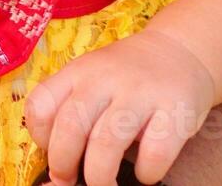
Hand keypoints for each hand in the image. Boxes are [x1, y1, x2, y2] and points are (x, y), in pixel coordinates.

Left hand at [25, 29, 218, 185]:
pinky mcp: (176, 109)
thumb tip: (58, 176)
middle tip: (70, 180)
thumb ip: (73, 112)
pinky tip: (147, 170)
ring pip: (107, 144)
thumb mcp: (93, 78)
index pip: (41, 104)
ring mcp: (142, 92)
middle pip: (70, 127)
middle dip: (63, 165)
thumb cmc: (129, 76)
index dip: (40, 136)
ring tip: (104, 184)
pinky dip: (146, 172)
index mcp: (79, 71)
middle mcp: (106, 78)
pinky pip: (154, 153)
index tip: (52, 150)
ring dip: (100, 176)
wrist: (182, 49)